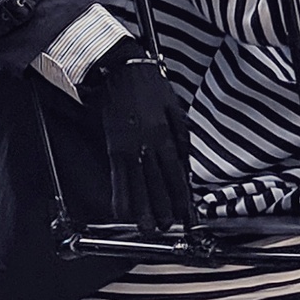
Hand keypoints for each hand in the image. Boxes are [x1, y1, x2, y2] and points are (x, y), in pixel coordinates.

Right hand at [83, 48, 191, 235]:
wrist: (121, 70)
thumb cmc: (150, 85)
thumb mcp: (174, 107)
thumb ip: (181, 136)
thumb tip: (186, 162)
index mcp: (166, 135)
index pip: (176, 174)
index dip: (181, 197)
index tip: (186, 214)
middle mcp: (148, 145)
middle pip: (157, 184)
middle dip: (163, 209)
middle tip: (166, 228)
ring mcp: (129, 148)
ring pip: (137, 185)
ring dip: (142, 210)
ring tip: (146, 229)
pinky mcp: (113, 147)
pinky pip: (117, 177)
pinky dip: (120, 196)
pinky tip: (121, 211)